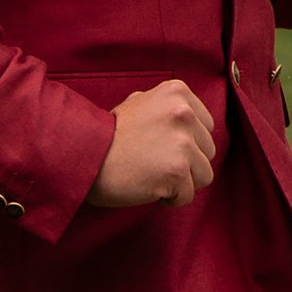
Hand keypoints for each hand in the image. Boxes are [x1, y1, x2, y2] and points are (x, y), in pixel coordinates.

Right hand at [87, 79, 216, 208]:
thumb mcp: (140, 102)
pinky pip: (187, 196)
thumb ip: (168, 108)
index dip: (187, 143)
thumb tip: (192, 117)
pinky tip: (148, 187)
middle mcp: (185, 113)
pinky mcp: (177, 170)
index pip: (206, 127)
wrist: (84, 156)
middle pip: (207, 151)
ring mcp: (183, 142)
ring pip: (203, 175)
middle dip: (185, 163)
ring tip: (152, 176)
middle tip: (154, 163)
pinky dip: (169, 199)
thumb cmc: (108, 134)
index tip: (161, 147)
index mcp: (178, 93)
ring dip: (180, 182)